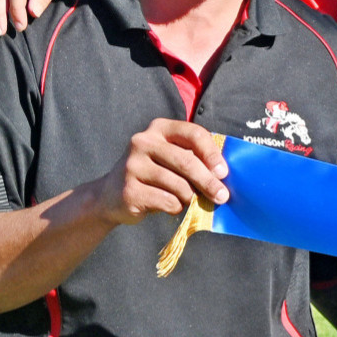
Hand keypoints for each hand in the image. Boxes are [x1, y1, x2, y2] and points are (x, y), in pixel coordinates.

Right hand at [95, 119, 230, 225]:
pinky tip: (172, 206)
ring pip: (179, 186)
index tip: (224, 173)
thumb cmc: (153, 175)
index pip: (193, 134)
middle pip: (187, 162)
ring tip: (191, 201)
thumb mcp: (171, 158)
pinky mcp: (129, 190)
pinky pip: (167, 201)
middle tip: (222, 196)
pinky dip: (177, 208)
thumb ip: (194, 158)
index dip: (212, 154)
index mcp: (159, 129)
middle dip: (209, 182)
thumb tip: (225, 175)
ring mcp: (132, 166)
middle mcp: (142, 142)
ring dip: (192, 198)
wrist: (110, 196)